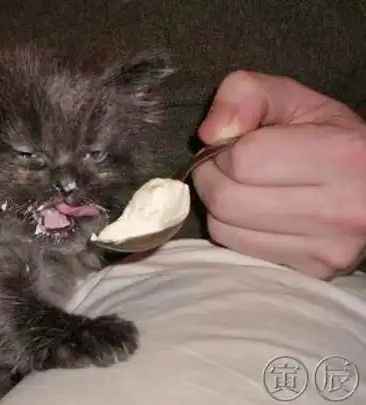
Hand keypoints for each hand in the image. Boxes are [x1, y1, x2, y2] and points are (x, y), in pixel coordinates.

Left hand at [192, 70, 365, 278]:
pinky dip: (232, 228)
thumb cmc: (330, 136)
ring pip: (224, 229)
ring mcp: (326, 249)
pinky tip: (253, 212)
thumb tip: (209, 134)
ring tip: (239, 187)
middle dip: (211, 177)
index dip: (223, 149)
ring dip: (217, 205)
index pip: (245, 161)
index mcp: (342, 157)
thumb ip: (245, 95)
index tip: (230, 144)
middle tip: (223, 167)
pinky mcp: (312, 271)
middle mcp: (339, 211)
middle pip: (228, 200)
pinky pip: (238, 250)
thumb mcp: (292, 98)